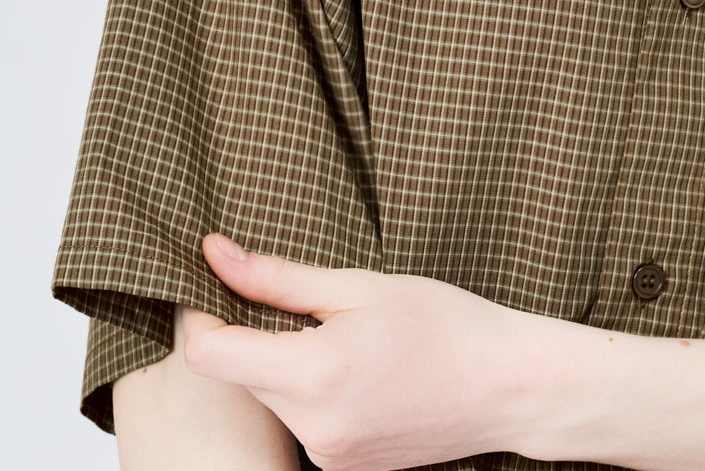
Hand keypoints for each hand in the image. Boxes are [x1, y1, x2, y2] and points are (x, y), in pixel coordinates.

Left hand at [183, 232, 546, 470]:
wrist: (506, 386)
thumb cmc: (445, 325)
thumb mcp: (361, 285)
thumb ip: (278, 278)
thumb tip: (216, 255)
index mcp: (314, 373)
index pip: (210, 356)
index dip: (198, 316)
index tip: (212, 287)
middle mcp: (312, 426)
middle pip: (243, 376)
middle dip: (255, 335)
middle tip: (304, 301)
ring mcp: (327, 455)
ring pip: (273, 399)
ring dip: (287, 365)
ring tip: (347, 338)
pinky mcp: (341, 468)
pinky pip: (303, 423)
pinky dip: (314, 392)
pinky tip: (362, 371)